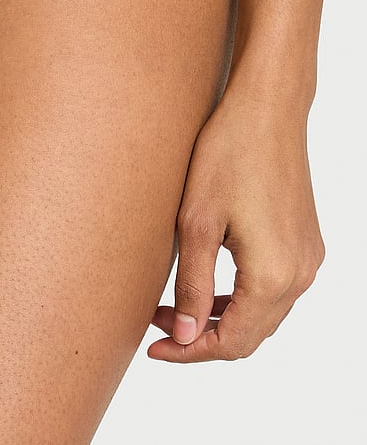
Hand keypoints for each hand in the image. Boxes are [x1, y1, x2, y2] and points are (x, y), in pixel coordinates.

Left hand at [148, 81, 324, 361]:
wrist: (267, 111)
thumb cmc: (227, 155)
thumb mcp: (196, 223)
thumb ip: (191, 285)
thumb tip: (185, 336)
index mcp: (273, 276)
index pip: (230, 342)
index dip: (189, 352)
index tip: (153, 346)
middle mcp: (300, 275)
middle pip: (250, 335)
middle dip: (201, 337)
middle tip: (158, 323)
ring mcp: (308, 259)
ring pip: (264, 314)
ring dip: (220, 317)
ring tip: (175, 304)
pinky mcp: (306, 242)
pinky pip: (274, 288)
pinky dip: (240, 297)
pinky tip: (208, 281)